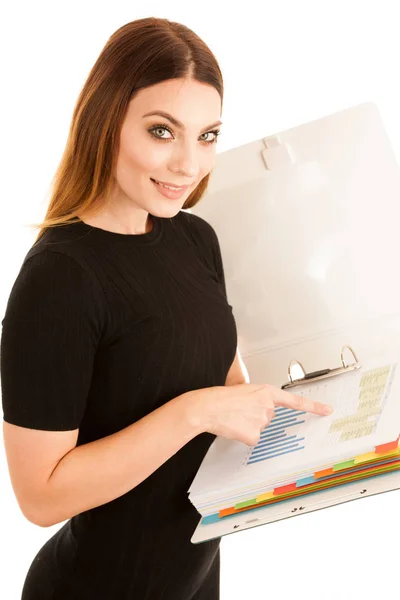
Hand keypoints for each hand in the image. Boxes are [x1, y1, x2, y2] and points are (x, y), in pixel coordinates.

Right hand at [186, 382, 332, 446]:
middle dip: (256, 416)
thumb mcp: (242, 389)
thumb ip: (256, 399)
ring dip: (248, 425)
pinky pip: (252, 439)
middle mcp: (268, 406)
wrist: (206, 407)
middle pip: (269, 417)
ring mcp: (262, 421)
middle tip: (239, 410)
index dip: (313, 406)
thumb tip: (257, 411)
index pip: (295, 400)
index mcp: (266, 391)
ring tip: (233, 417)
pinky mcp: (254, 435)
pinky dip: (243, 436)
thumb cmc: (220, 397)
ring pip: (260, 428)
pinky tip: (233, 427)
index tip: (327, 410)